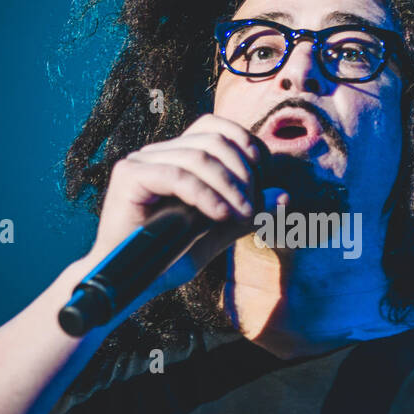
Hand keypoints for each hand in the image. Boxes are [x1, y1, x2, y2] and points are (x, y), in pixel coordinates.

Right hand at [84, 113, 286, 299]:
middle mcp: (158, 153)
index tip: (264, 179)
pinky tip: (220, 215)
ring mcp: (141, 161)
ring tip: (242, 216)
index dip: (247, 144)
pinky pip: (178, 175)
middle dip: (243, 173)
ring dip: (229, 186)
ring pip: (198, 156)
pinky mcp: (128, 176)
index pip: (217, 127)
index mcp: (177, 157)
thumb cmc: (168, 260)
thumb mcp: (218, 234)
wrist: (129, 285)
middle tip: (253, 209)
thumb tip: (284, 195)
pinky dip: (206, 194)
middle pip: (213, 140)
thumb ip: (246, 214)